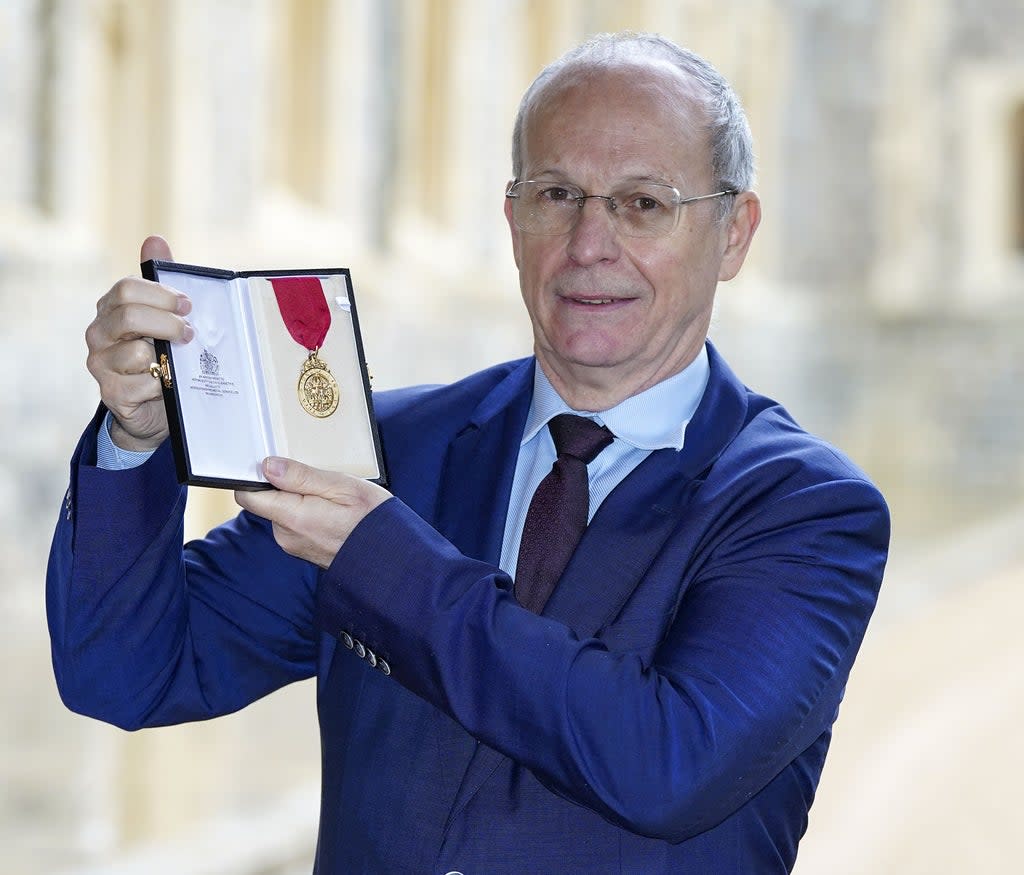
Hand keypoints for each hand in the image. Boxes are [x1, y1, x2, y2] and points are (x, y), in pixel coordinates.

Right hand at [85, 236, 193, 450]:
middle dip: (168, 323)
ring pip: (139, 353)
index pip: (127, 289)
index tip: (189, 305)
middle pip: (130, 316)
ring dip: (169, 359)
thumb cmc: (163, 355)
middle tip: (190, 333)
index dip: (162, 295)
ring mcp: (100, 364)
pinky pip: (144, 384)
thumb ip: (161, 282)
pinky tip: (168, 387)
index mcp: (110, 309)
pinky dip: (163, 385)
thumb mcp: (165, 318)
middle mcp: (98, 333)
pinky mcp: (111, 394)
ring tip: (180, 364)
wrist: (154, 408)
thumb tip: (154, 240)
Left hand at [234, 457, 391, 568]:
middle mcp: (287, 535)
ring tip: (332, 497)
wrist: (392, 559)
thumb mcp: (344, 486)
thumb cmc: (374, 521)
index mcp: (294, 517)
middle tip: (319, 479)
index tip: (276, 464)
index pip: (249, 495)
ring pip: (281, 510)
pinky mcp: (302, 549)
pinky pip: (294, 523)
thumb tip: (268, 466)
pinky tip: (332, 511)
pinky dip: (307, 512)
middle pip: (266, 500)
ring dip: (299, 499)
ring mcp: (293, 545)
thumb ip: (303, 476)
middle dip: (285, 485)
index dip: (256, 476)